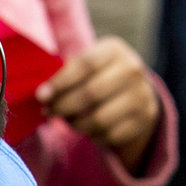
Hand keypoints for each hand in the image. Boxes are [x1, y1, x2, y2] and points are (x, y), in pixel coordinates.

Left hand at [40, 35, 160, 168]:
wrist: (136, 90)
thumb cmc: (98, 75)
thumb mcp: (86, 64)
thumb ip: (64, 73)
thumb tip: (42, 93)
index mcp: (114, 50)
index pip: (84, 65)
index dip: (60, 82)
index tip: (40, 95)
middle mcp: (133, 69)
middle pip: (90, 93)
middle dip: (63, 106)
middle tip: (48, 111)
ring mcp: (142, 95)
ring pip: (99, 119)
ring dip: (76, 124)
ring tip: (66, 119)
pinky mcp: (144, 118)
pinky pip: (110, 135)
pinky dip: (93, 135)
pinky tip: (86, 128)